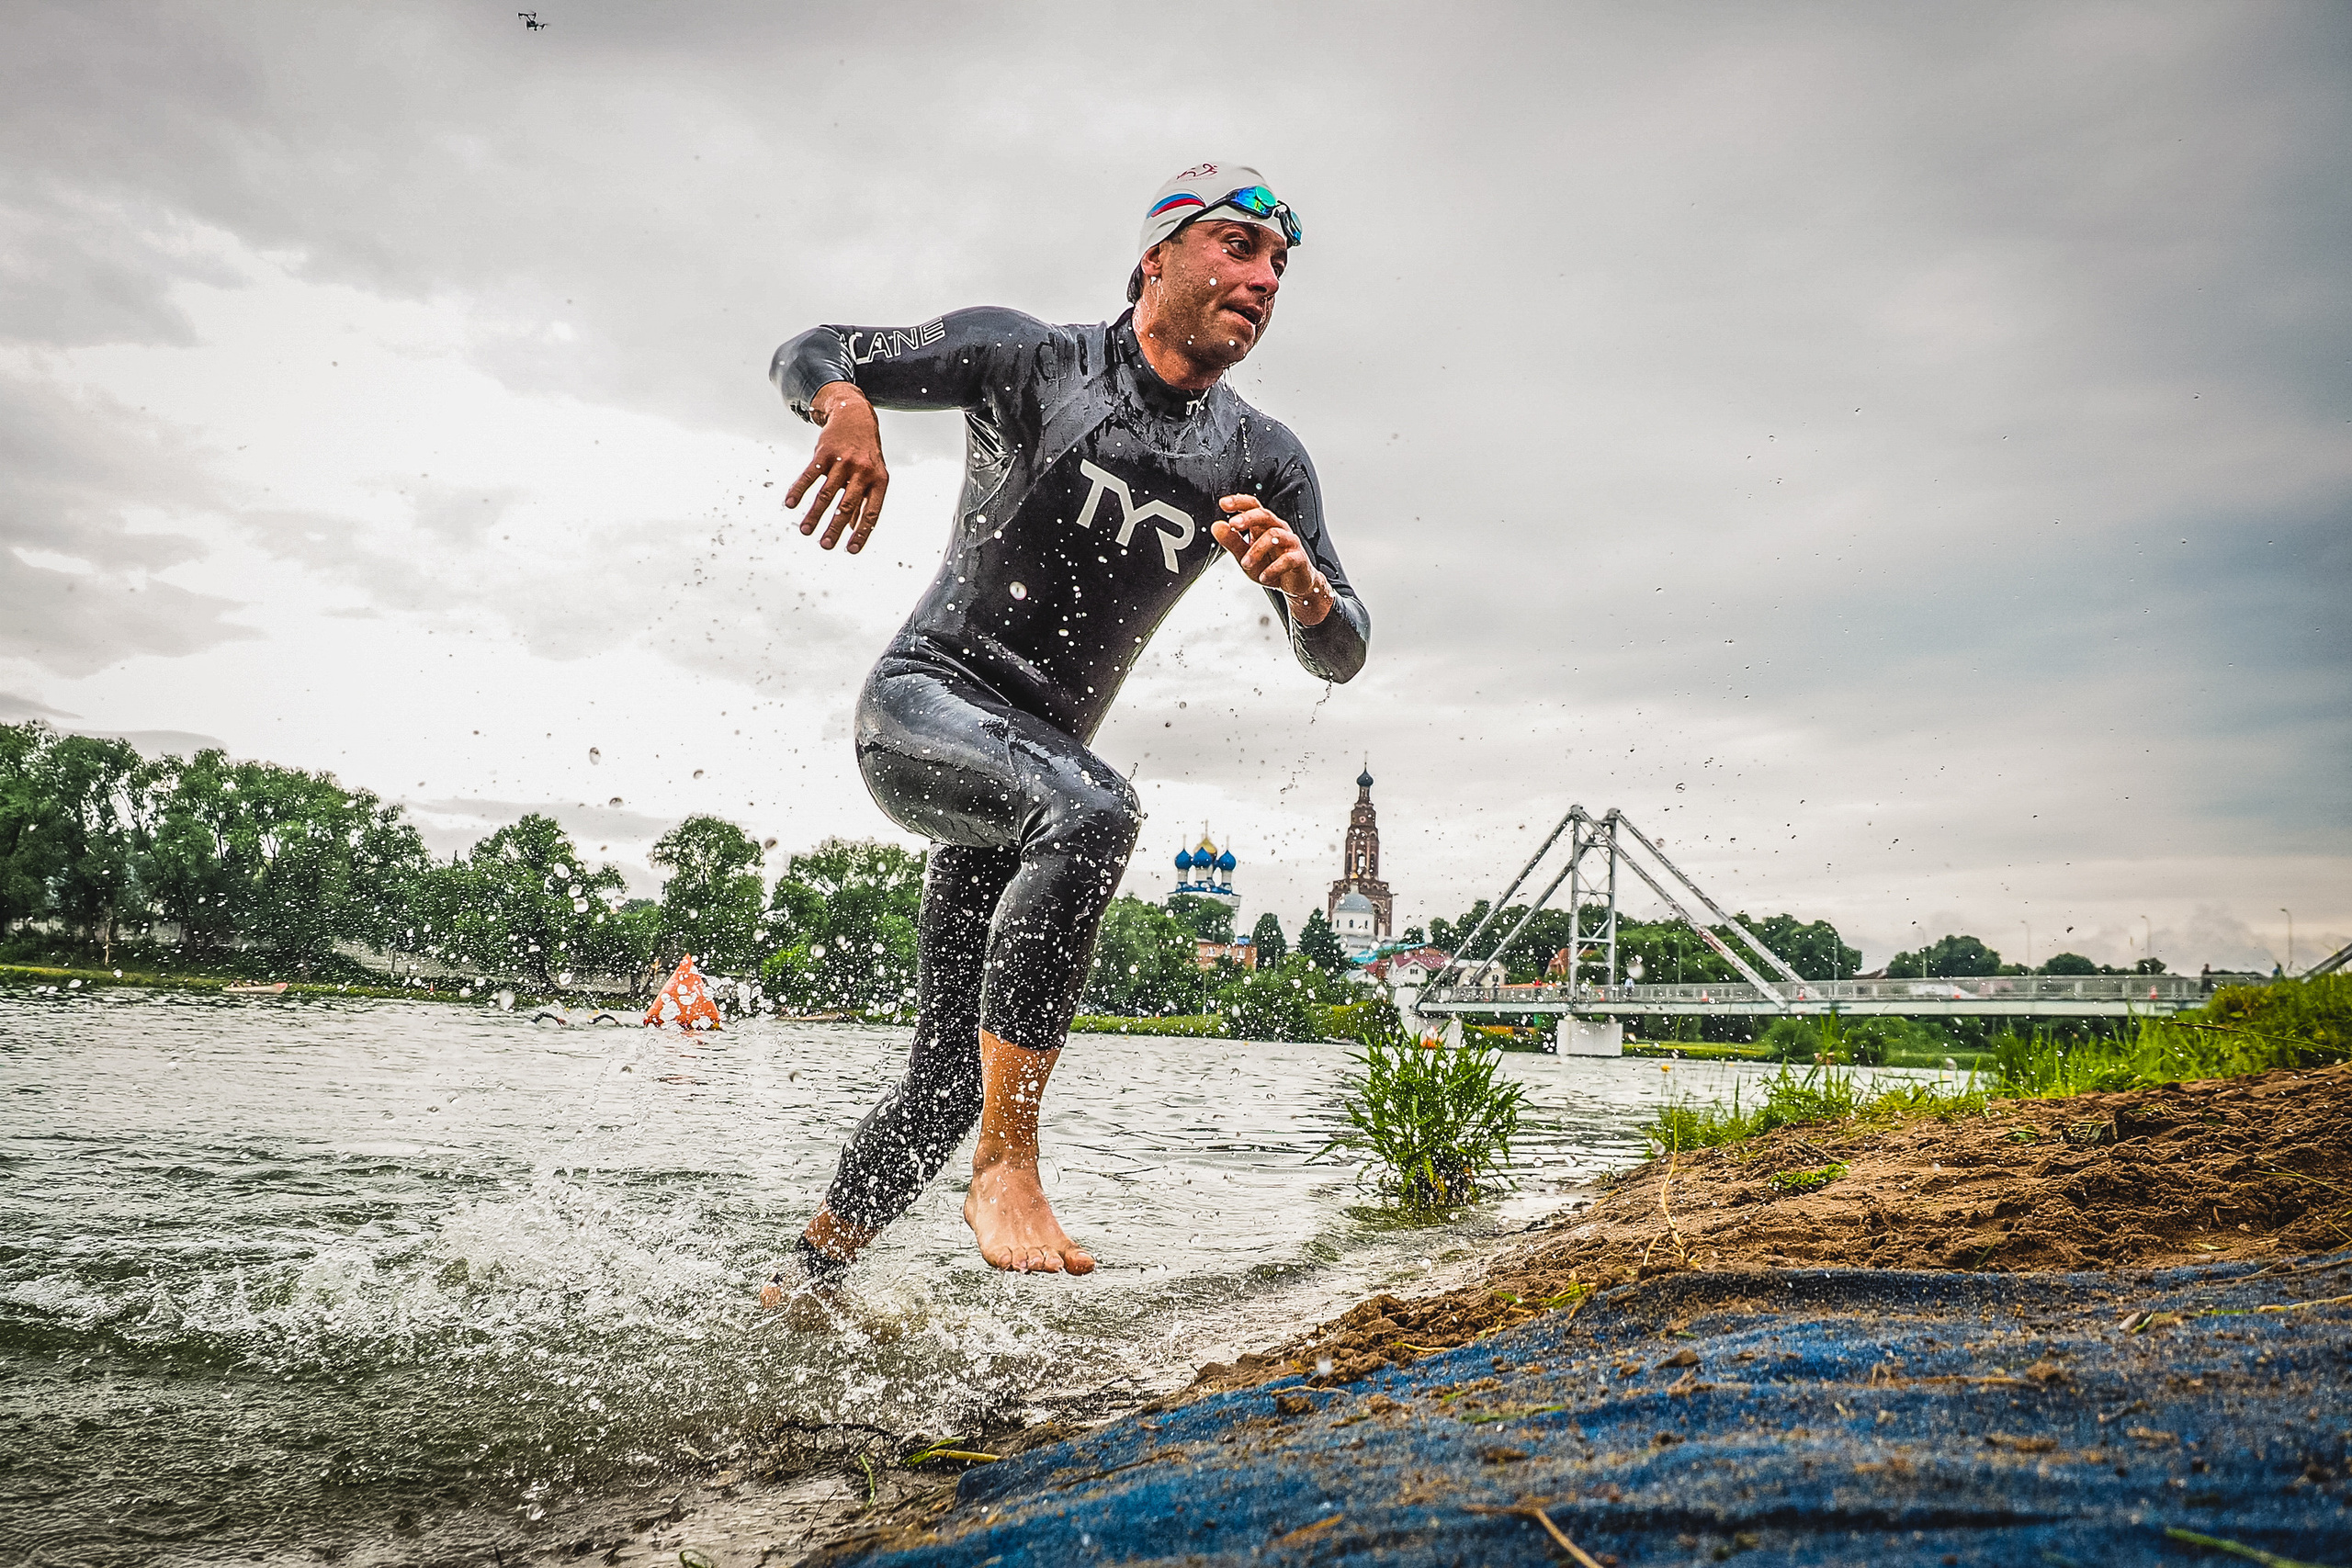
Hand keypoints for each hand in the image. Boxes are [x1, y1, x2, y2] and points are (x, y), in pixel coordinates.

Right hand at [784, 382, 887, 551]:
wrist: (856, 416)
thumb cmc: (866, 453)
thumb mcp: (873, 475)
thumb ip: (864, 501)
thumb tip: (856, 530)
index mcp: (879, 481)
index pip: (871, 512)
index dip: (861, 532)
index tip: (850, 550)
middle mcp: (863, 472)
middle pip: (847, 505)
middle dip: (835, 527)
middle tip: (825, 546)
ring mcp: (843, 461)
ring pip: (827, 493)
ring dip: (815, 514)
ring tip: (805, 531)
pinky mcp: (825, 453)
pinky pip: (810, 475)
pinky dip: (799, 490)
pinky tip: (790, 504)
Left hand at [1210, 495, 1332, 625]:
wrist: (1294, 584)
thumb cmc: (1269, 565)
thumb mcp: (1245, 555)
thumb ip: (1231, 542)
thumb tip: (1216, 526)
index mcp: (1263, 526)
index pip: (1253, 506)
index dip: (1239, 502)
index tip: (1224, 503)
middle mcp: (1278, 529)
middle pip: (1265, 515)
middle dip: (1248, 518)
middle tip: (1233, 524)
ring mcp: (1290, 543)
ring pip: (1274, 535)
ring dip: (1256, 550)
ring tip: (1245, 563)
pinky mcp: (1299, 558)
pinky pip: (1287, 559)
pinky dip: (1273, 569)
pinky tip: (1264, 576)